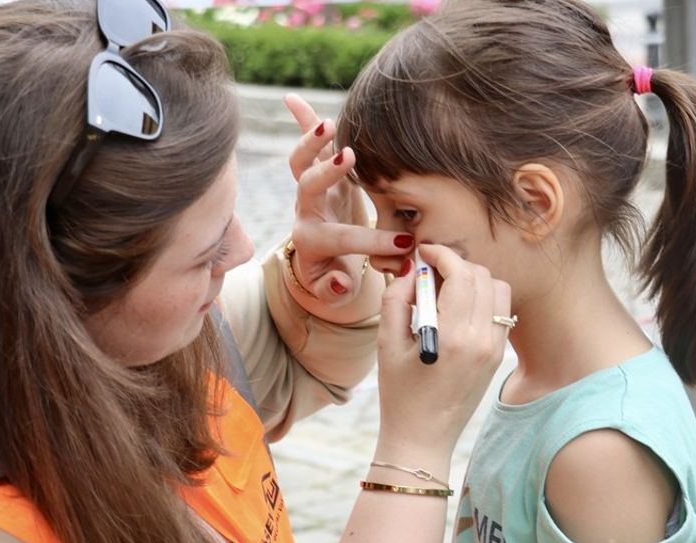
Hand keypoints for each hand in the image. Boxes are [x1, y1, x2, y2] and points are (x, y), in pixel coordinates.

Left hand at [283, 93, 412, 307]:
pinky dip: (302, 119)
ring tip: (330, 125)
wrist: (323, 259)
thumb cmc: (335, 276)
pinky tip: (291, 98)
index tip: (404, 243)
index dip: (371, 241)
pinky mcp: (319, 171)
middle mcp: (307, 211)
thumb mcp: (336, 291)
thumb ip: (335, 290)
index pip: (341, 237)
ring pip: (302, 162)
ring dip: (311, 141)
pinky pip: (308, 143)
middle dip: (328, 173)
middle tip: (350, 159)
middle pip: (308, 188)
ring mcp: (312, 188)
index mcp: (312, 241)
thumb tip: (339, 280)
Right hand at [374, 245, 512, 461]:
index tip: (423, 254)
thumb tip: (410, 270)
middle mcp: (482, 340)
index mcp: (454, 337)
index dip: (441, 255)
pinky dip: (482, 299)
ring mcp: (494, 348)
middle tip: (429, 273)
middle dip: (455, 264)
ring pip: (497, 289)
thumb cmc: (400, 394)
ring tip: (444, 291)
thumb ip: (396, 299)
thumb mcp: (387, 344)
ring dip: (473, 279)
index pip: (460, 274)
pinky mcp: (498, 355)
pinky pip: (500, 311)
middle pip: (481, 276)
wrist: (423, 438)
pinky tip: (457, 310)